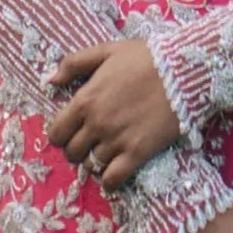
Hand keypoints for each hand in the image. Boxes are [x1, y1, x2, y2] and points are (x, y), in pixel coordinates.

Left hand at [42, 38, 184, 187]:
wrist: (182, 72)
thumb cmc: (143, 59)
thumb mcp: (105, 51)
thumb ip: (73, 64)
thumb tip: (50, 81)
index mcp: (85, 100)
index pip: (56, 132)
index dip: (60, 135)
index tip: (69, 133)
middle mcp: (96, 124)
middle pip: (72, 152)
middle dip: (76, 149)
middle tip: (88, 142)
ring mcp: (116, 141)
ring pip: (91, 165)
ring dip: (94, 161)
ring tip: (104, 153)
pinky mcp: (138, 153)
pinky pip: (113, 178)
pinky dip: (109, 180)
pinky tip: (113, 173)